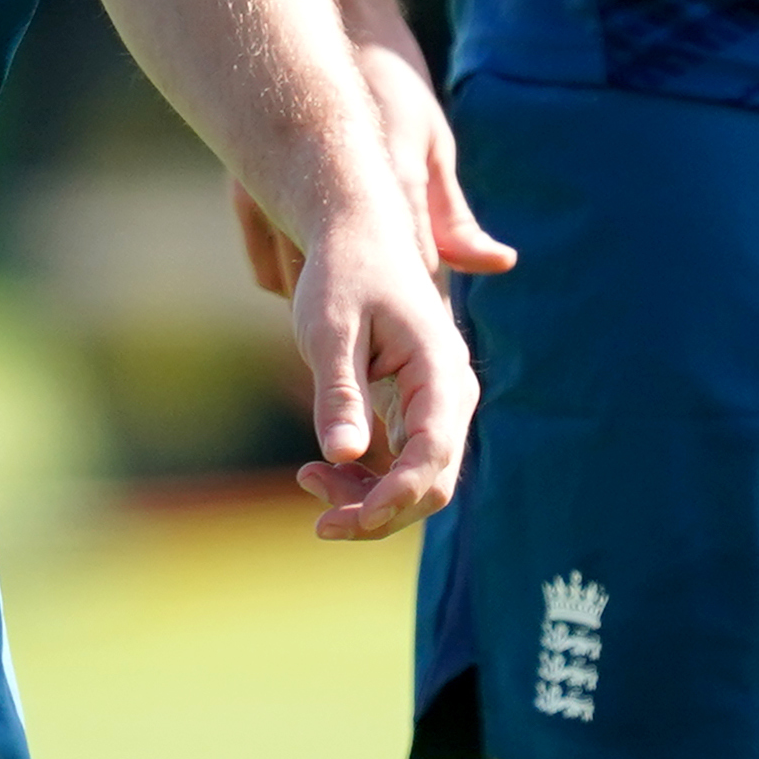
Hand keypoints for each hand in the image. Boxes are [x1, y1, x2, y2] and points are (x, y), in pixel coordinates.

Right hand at [233, 6, 514, 298]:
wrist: (326, 18)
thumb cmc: (390, 78)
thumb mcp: (433, 142)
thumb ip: (455, 215)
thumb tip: (500, 265)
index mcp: (385, 175)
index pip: (413, 269)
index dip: (426, 304)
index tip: (437, 329)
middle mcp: (323, 192)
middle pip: (353, 291)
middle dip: (376, 310)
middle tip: (396, 318)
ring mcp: (273, 194)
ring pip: (301, 292)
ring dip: (330, 298)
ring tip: (356, 293)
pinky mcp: (242, 195)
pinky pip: (268, 274)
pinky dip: (292, 281)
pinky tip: (317, 266)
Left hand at [284, 184, 476, 540]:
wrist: (356, 237)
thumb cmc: (343, 274)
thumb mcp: (329, 330)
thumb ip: (340, 392)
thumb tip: (344, 456)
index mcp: (439, 368)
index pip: (432, 453)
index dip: (394, 498)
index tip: (344, 521)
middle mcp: (450, 393)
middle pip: (433, 482)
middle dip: (379, 512)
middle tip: (318, 521)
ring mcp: (436, 405)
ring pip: (418, 480)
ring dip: (368, 499)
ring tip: (308, 481)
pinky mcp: (415, 411)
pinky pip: (401, 464)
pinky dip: (365, 479)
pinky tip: (319, 470)